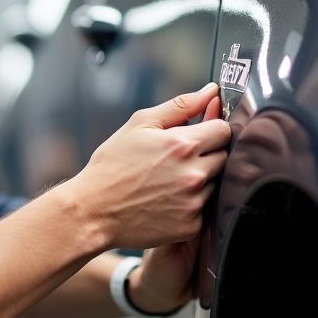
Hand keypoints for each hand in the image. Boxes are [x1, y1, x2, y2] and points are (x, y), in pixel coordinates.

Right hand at [125, 91, 225, 312]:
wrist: (93, 211)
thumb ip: (180, 106)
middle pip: (224, 156)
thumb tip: (211, 91)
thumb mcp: (140, 125)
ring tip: (168, 182)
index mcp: (183, 145)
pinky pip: (205, 209)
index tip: (195, 135)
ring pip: (215, 183)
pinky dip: (191, 204)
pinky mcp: (191, 226)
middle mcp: (194, 174)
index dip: (210, 129)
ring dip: (200, 180)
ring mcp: (194, 203)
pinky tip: (167, 201)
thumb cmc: (112, 166)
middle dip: (206, 154)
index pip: (224, 130)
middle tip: (175, 160)